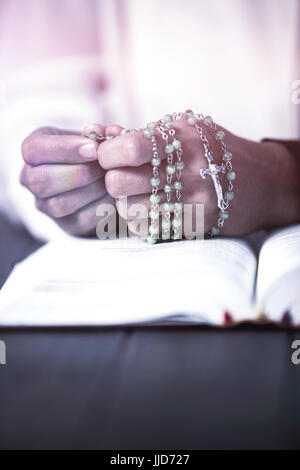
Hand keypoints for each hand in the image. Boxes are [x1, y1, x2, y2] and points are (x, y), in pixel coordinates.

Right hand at [20, 125, 114, 235]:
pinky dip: (101, 207)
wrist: (101, 179)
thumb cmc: (92, 152)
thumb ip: (97, 133)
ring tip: (111, 179)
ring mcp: (46, 206)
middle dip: (79, 173)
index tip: (94, 148)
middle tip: (104, 166)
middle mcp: (31, 180)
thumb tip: (105, 133)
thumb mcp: (90, 136)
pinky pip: (81, 220)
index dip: (65, 149)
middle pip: (42, 181)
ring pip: (59, 205)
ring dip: (91, 191)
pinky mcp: (67, 225)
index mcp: (33, 151)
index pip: (34, 150)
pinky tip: (115, 195)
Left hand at [98, 118, 299, 237]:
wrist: (261, 183)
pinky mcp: (193, 225)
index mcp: (183, 138)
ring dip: (124, 201)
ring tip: (137, 193)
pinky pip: (146, 227)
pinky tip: (151, 208)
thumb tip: (101, 137)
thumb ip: (146, 134)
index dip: (107, 154)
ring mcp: (191, 201)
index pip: (128, 148)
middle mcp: (187, 170)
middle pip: (119, 182)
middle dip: (112, 179)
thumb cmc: (214, 151)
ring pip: (128, 209)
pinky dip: (139, 218)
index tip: (109, 156)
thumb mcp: (187, 130)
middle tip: (121, 176)